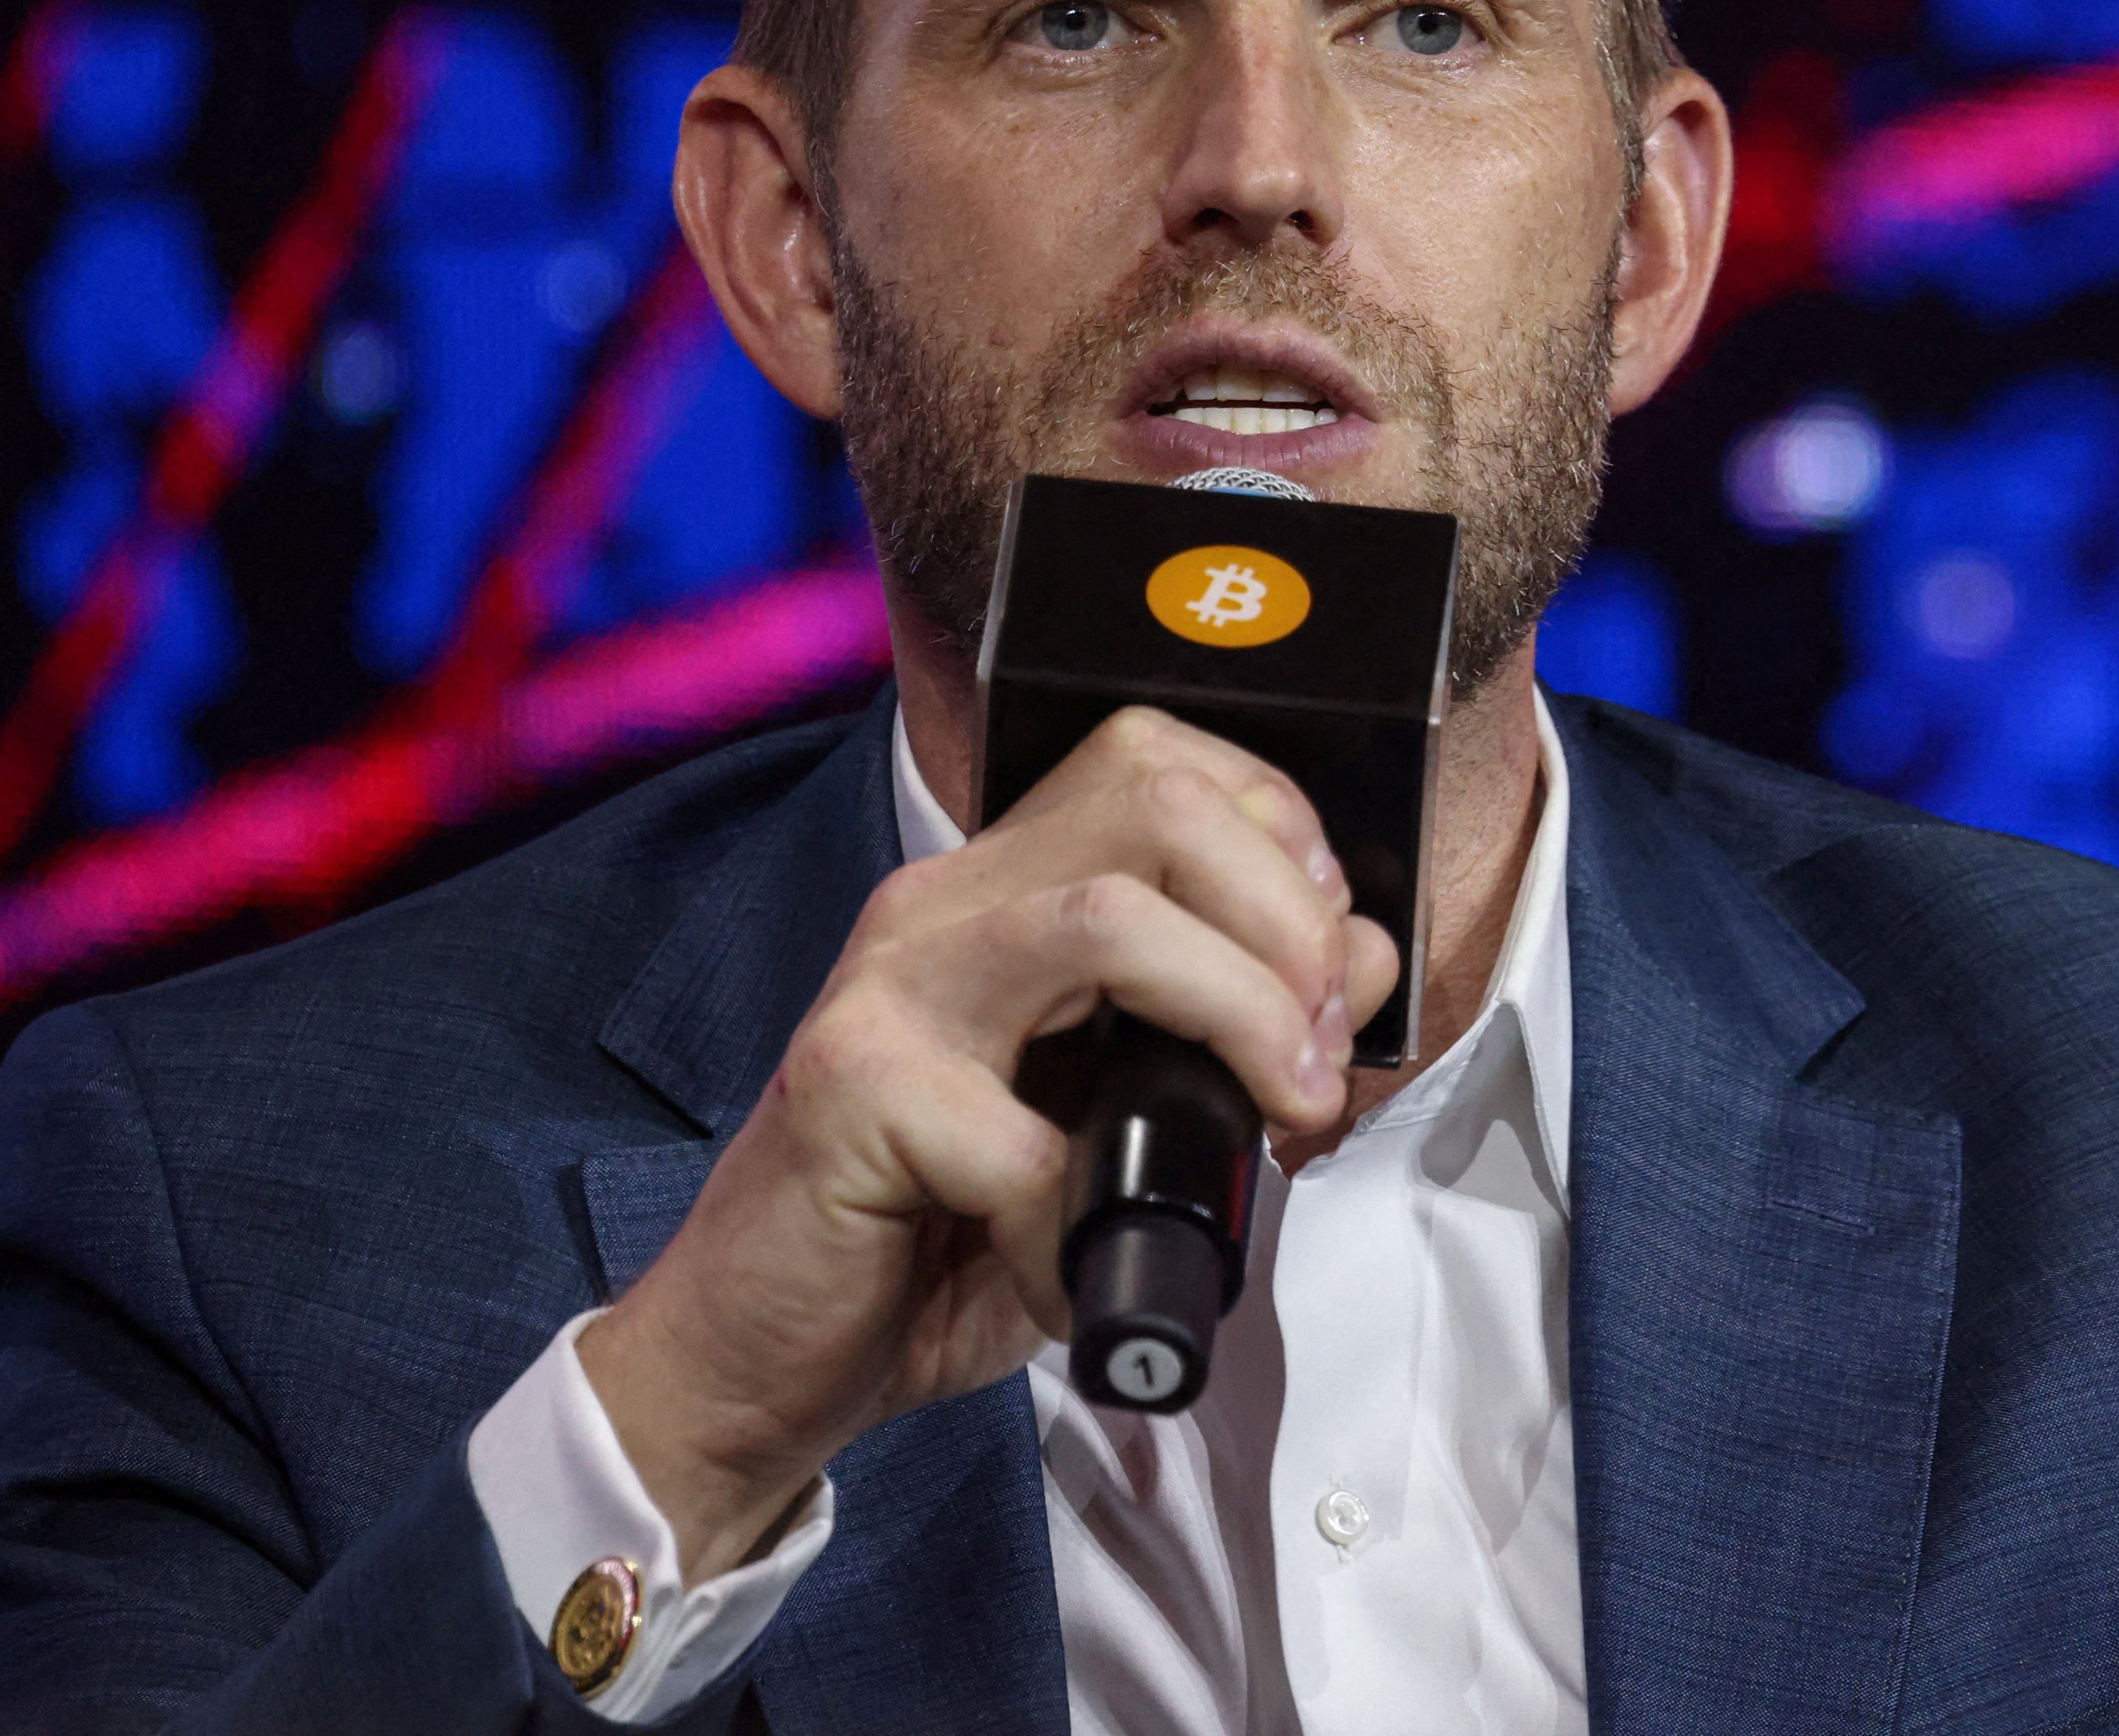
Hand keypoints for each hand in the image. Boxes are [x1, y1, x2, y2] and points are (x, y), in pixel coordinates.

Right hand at [579, 706, 1400, 1582]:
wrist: (760, 1354)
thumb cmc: (946, 1237)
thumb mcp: (1121, 1123)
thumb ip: (1230, 1038)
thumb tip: (1358, 970)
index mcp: (1006, 888)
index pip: (1162, 764)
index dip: (1283, 840)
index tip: (1331, 966)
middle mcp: (945, 905)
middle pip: (1161, 810)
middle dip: (1289, 927)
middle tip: (1314, 1062)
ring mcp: (889, 986)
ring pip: (1108, 916)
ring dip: (1236, 1016)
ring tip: (1270, 1123)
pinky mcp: (849, 1089)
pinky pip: (1022, 1137)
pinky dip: (1081, 1221)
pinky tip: (1076, 1275)